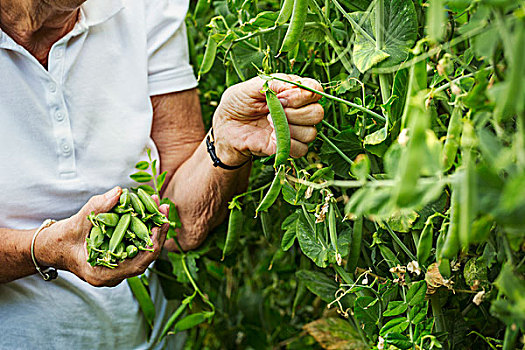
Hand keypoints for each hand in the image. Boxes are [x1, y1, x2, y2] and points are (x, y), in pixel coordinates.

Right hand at [36, 187, 168, 286]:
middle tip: (163, 207)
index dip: (154, 240)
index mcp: (103, 274)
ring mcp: (118, 269)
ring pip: (144, 250)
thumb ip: (97, 208)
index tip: (162, 221)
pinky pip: (137, 245)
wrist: (52, 247)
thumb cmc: (61, 239)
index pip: (139, 262)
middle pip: (146, 256)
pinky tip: (149, 211)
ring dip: (152, 228)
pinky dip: (144, 229)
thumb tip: (119, 192)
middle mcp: (114, 275)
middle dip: (157, 231)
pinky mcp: (120, 259)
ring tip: (158, 205)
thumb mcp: (76, 222)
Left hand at [212, 74, 323, 165]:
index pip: (316, 91)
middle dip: (296, 112)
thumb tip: (293, 88)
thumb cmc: (238, 103)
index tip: (281, 96)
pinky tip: (270, 136)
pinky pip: (301, 149)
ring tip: (268, 122)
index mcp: (293, 92)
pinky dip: (287, 143)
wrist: (225, 127)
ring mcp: (295, 131)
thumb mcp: (250, 87)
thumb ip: (273, 83)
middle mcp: (298, 112)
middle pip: (317, 113)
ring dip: (289, 128)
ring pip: (311, 133)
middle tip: (274, 109)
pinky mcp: (287, 147)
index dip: (303, 94)